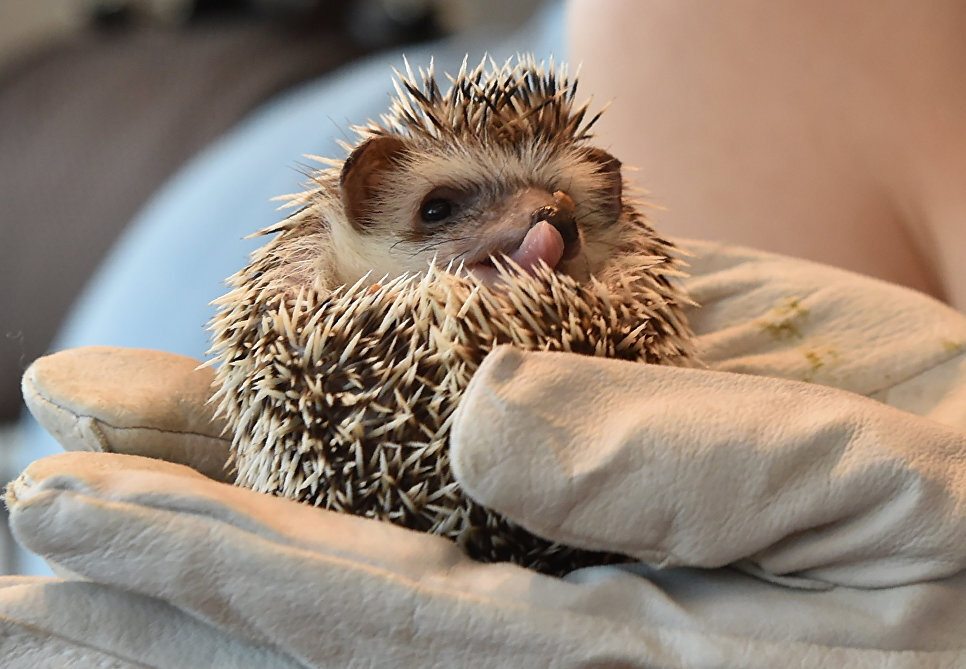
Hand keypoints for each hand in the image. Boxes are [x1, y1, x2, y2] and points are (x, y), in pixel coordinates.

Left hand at [9, 239, 965, 663]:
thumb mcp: (881, 494)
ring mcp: (563, 571)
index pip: (366, 624)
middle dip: (152, 584)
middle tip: (14, 545)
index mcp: (614, 658)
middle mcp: (557, 626)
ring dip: (202, 524)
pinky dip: (316, 483)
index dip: (204, 567)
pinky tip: (227, 442)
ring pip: (352, 562)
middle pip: (316, 622)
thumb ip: (698, 464)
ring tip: (65, 492)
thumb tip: (481, 415)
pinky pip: (427, 506)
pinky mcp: (594, 504)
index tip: (56, 517)